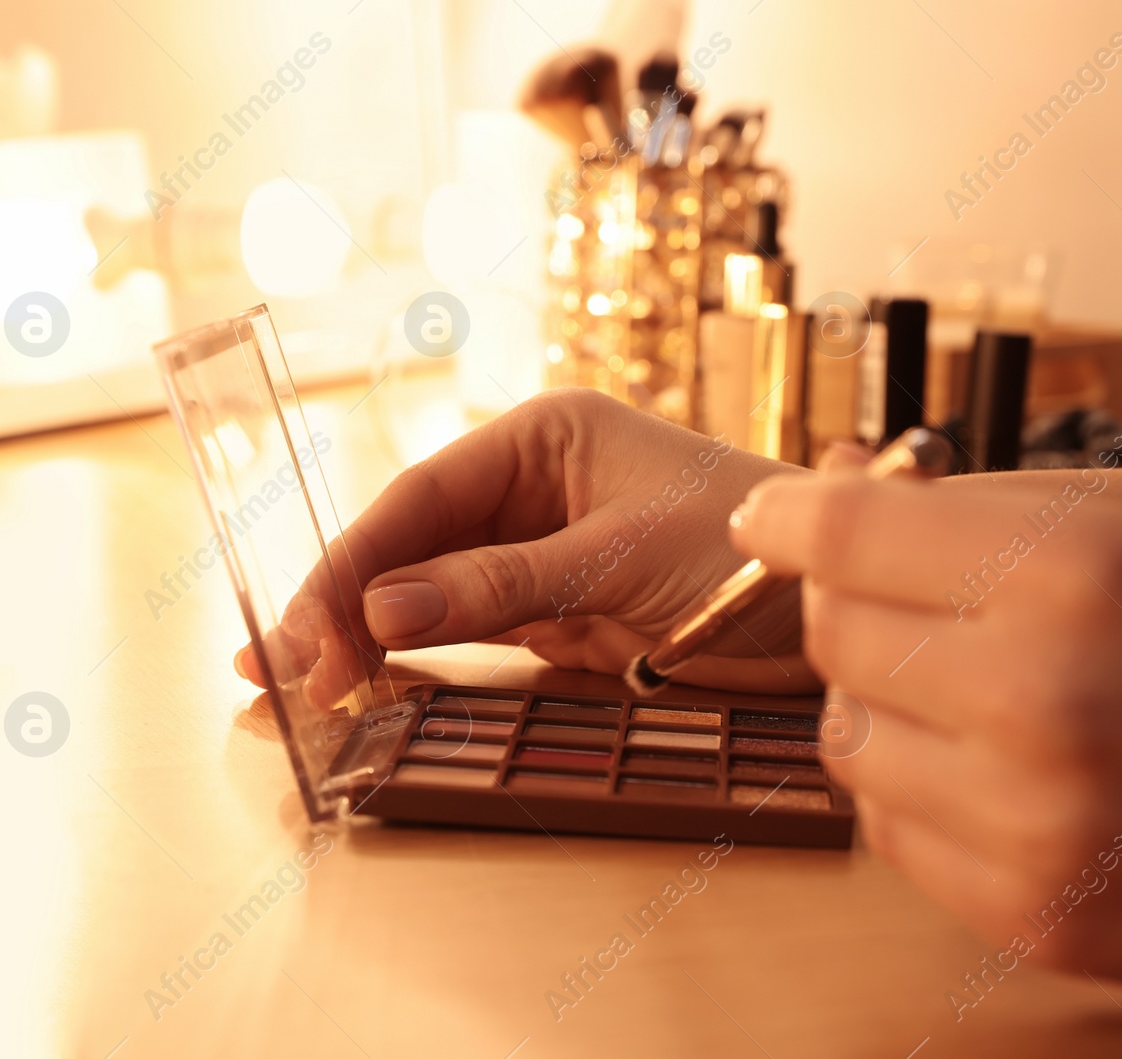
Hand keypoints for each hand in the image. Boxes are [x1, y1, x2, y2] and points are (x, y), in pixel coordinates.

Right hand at [238, 388, 816, 698]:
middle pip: (414, 543)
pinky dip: (423, 659)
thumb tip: (381, 606)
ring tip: (298, 684)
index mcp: (545, 437)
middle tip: (281, 672)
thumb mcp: (621, 556)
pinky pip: (475, 632)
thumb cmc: (750, 545)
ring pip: (433, 591)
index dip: (356, 562)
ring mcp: (542, 552)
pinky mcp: (561, 611)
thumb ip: (503, 582)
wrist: (839, 606)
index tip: (309, 630)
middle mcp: (533, 487)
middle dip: (345, 603)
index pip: (423, 495)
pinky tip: (372, 683)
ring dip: (369, 635)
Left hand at [731, 468, 1121, 994]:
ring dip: (878, 704)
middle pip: (833, 634)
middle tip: (894, 605)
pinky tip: (981, 771)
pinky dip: (914, 793)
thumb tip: (842, 505)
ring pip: (849, 740)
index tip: (768, 515)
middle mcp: (1038, 693)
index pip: (849, 530)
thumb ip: (995, 522)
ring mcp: (1031, 819)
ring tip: (952, 693)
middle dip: (849, 607)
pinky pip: (895, 836)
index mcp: (1075, 571)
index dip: (791, 514)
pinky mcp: (1038, 913)